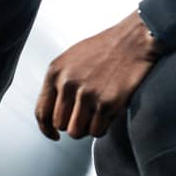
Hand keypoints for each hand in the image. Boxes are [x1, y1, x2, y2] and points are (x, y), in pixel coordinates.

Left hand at [35, 10, 160, 139]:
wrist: (134, 40)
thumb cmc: (105, 49)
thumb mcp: (71, 59)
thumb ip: (59, 83)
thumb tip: (54, 112)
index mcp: (55, 72)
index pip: (42, 112)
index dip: (46, 129)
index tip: (54, 134)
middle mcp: (67, 84)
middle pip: (60, 124)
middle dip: (73, 123)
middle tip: (86, 115)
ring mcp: (86, 95)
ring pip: (76, 132)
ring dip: (87, 128)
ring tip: (97, 114)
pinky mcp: (106, 104)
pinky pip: (97, 131)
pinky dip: (102, 127)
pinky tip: (108, 113)